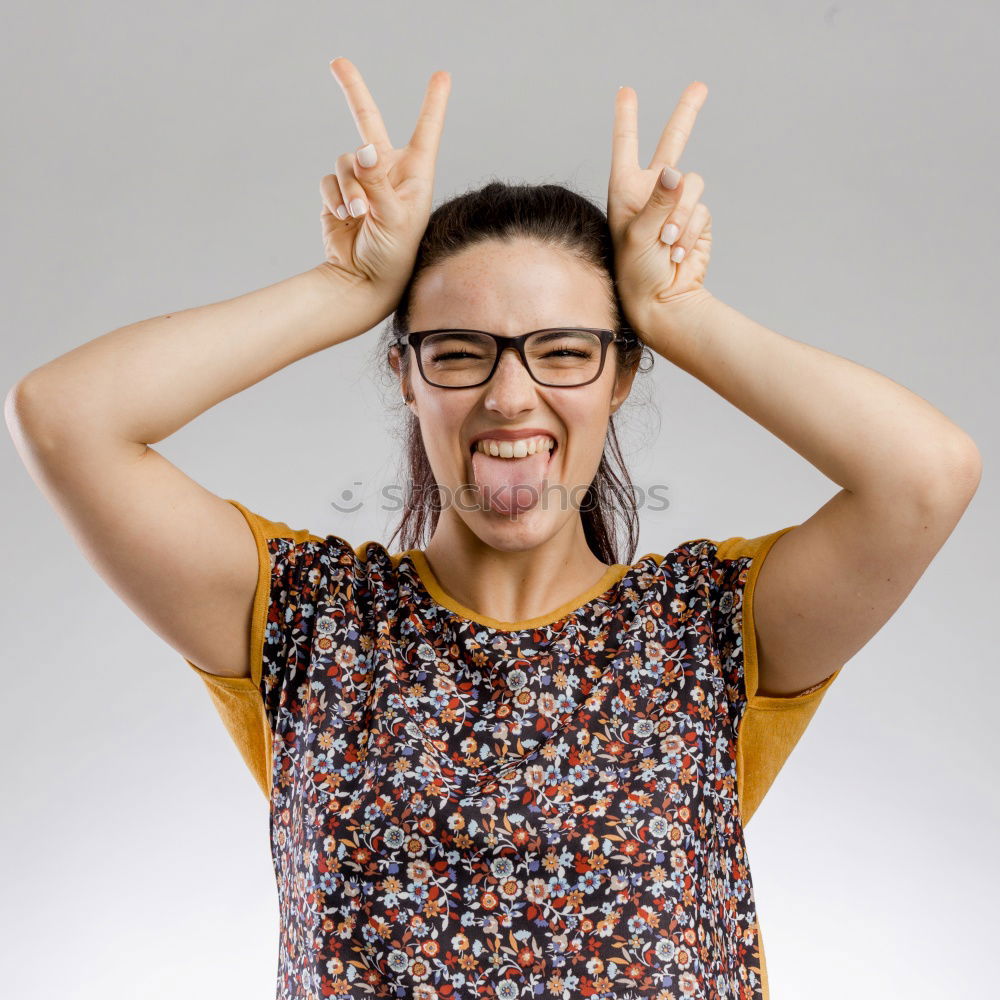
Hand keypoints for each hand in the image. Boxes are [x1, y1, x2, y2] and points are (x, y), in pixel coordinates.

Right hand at [319, 58, 450, 309]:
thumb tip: (363, 150)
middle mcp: (388, 172)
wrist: (364, 281)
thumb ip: (377, 182)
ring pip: (345, 160)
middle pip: (368, 120)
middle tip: (336, 62)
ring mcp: (362, 181)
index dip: (433, 102)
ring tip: (358, 214)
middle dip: (352, 90)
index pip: (426, 131)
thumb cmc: (393, 255)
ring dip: (349, 186)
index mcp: (415, 174)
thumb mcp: (393, 219)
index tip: (441, 76)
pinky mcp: (339, 193)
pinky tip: (345, 218)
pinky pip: (329, 180)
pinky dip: (334, 197)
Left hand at [608, 81, 713, 333]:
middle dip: (687, 113)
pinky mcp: (697, 220)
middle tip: (700, 86)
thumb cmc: (637, 271)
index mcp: (626, 190)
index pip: (627, 146)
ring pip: (693, 184)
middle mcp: (652, 192)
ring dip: (682, 215)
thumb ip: (658, 202)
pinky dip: (692, 231)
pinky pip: (702, 210)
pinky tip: (678, 252)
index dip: (627, 118)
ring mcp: (676, 204)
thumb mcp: (639, 235)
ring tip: (667, 243)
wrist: (661, 300)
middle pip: (672, 142)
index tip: (626, 91)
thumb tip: (675, 173)